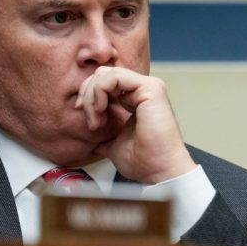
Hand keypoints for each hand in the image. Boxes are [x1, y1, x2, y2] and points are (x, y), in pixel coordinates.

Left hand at [75, 66, 195, 183]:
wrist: (159, 171)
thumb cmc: (145, 161)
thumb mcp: (113, 143)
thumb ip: (104, 132)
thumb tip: (89, 136)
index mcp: (136, 99)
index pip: (105, 83)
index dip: (89, 97)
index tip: (87, 119)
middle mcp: (143, 90)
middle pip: (103, 74)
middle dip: (88, 95)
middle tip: (90, 119)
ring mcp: (148, 87)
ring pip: (107, 73)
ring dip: (92, 95)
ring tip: (96, 118)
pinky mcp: (150, 89)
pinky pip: (115, 77)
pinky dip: (100, 91)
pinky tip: (101, 110)